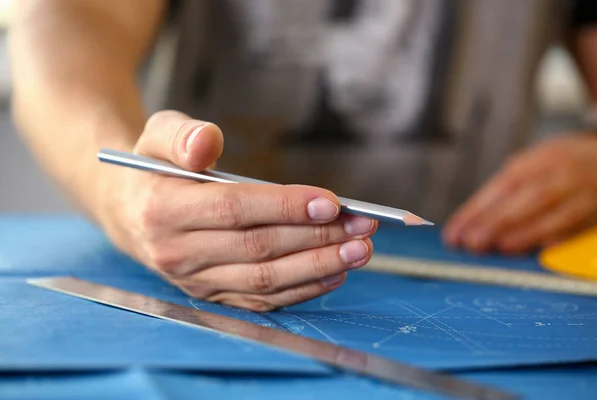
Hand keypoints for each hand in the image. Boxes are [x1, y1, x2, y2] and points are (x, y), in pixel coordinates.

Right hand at [97, 111, 376, 310]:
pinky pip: (262, 299)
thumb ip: (183, 135)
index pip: (233, 209)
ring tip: (360, 250)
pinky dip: (301, 289)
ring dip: (319, 266)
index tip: (332, 201)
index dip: (284, 206)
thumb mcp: (158, 134)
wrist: (129, 211)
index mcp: (162, 209)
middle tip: (362, 225)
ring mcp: (195, 281)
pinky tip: (334, 273)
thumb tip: (207, 142)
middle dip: (317, 236)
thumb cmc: (154, 167)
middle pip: (259, 248)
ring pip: (265, 279)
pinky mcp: (212, 295)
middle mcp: (176, 253)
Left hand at [443, 132, 596, 254]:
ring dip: (525, 235)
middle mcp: (561, 174)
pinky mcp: (596, 215)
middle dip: (497, 222)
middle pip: (528, 198)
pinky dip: (554, 242)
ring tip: (500, 248)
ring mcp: (583, 194)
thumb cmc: (561, 168)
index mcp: (537, 160)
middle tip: (472, 243)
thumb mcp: (531, 166)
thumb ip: (503, 193)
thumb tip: (469, 224)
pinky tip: (535, 253)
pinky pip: (576, 230)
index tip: (454, 233)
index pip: (502, 186)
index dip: (476, 211)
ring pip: (555, 214)